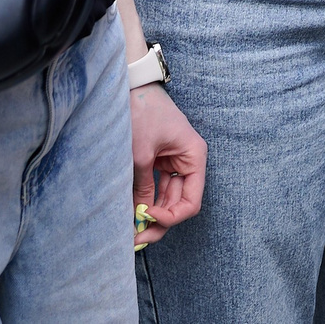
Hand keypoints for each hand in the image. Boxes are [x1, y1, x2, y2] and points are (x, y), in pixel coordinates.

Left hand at [129, 82, 205, 246]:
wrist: (130, 85)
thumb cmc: (142, 112)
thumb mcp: (141, 153)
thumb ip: (143, 187)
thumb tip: (139, 218)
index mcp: (194, 157)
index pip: (191, 202)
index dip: (171, 216)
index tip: (146, 216)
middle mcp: (187, 162)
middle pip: (178, 204)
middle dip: (158, 222)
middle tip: (136, 239)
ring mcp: (172, 163)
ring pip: (165, 199)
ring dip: (150, 215)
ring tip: (130, 232)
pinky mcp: (158, 161)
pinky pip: (155, 188)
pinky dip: (144, 201)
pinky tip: (131, 213)